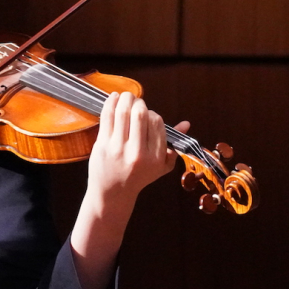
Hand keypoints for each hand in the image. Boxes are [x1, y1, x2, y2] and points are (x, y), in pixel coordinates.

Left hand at [87, 91, 187, 206]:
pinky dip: (110, 103)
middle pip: (141, 114)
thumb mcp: (161, 166)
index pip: (157, 122)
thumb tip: (186, 123)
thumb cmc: (138, 178)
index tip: (147, 115)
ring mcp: (118, 149)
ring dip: (125, 98)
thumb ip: (174, 145)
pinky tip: (113, 97)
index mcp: (155, 157)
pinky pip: (107, 117)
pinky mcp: (102, 145)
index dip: (152, 113)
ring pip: (123, 113)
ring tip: (125, 96)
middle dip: (139, 102)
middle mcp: (138, 152)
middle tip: (135, 101)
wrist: (112, 193)